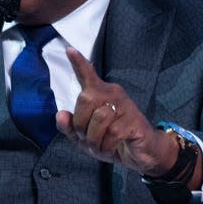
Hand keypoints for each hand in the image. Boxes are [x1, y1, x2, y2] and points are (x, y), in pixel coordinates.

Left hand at [55, 48, 177, 176]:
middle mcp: (113, 94)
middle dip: (81, 124)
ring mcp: (125, 106)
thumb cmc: (112, 140)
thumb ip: (70, 127)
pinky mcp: (134, 121)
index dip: (78, 63)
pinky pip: (113, 133)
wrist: (142, 153)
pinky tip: (111, 148)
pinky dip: (107, 146)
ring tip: (100, 145)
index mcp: (100, 94)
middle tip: (86, 138)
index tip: (69, 50)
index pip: (87, 76)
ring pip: (99, 118)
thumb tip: (60, 115)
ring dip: (94, 139)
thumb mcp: (85, 138)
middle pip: (86, 99)